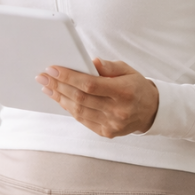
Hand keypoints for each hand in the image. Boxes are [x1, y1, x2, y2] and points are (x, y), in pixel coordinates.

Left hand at [35, 58, 158, 137]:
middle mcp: (118, 110)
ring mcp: (112, 124)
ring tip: (47, 87)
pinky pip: (83, 120)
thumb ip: (108, 66)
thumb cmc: (136, 86)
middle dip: (58, 86)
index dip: (69, 77)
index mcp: (124, 92)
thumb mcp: (127, 69)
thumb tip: (90, 62)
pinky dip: (69, 109)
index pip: (90, 84)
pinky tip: (60, 99)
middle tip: (42, 77)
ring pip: (79, 111)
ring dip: (60, 98)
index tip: (52, 69)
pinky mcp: (107, 132)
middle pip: (81, 98)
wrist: (151, 111)